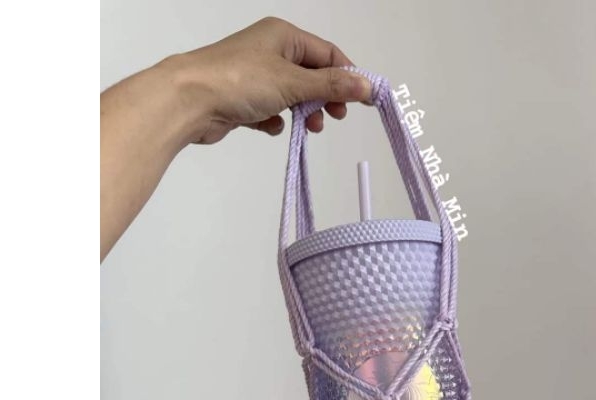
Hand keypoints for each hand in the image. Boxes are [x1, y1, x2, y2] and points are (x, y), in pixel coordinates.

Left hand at [170, 17, 371, 144]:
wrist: (189, 101)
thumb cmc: (239, 81)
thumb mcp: (293, 82)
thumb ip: (331, 85)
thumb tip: (367, 85)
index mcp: (284, 36)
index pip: (328, 54)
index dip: (348, 76)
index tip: (364, 100)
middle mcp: (270, 51)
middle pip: (312, 75)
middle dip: (325, 97)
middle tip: (335, 116)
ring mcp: (256, 75)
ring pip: (293, 95)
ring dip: (304, 112)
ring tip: (309, 128)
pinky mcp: (243, 100)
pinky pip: (271, 110)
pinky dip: (276, 121)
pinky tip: (271, 126)